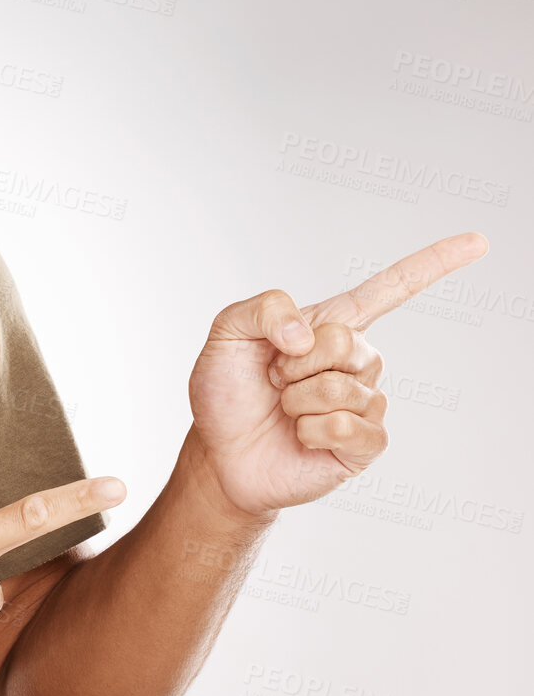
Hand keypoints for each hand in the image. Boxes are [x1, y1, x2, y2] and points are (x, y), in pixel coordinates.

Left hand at [187, 232, 488, 516]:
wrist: (219, 453)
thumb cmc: (226, 391)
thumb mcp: (227, 333)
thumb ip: (262, 310)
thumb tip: (307, 335)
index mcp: (328, 326)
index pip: (389, 290)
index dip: (432, 264)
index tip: (475, 242)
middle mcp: (355, 361)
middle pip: (344, 342)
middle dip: (294, 363)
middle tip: (273, 379)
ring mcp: (363, 402)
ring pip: (342, 388)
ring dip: (296, 399)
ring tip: (282, 407)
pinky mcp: (363, 443)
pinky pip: (346, 426)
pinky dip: (308, 430)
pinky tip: (299, 435)